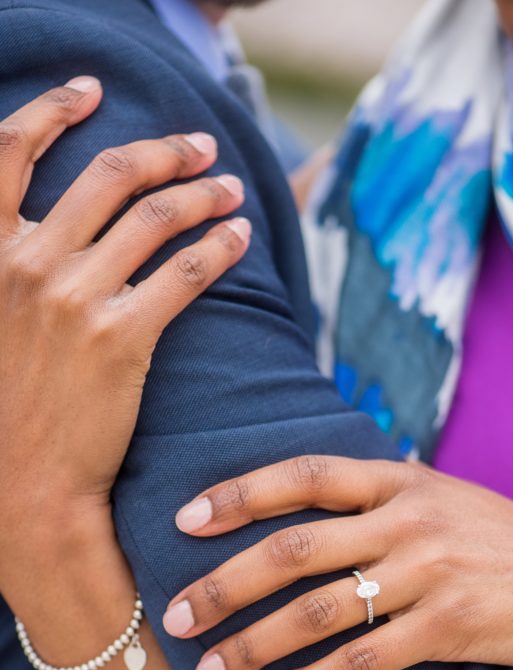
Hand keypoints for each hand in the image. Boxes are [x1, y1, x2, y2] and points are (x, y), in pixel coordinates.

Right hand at [0, 78, 250, 562]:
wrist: (24, 483)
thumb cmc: (9, 407)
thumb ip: (14, 265)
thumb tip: (61, 230)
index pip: (8, 152)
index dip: (53, 110)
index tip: (92, 91)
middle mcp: (26, 264)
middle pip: (107, 177)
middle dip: (163, 151)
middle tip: (201, 147)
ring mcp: (74, 300)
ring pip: (155, 218)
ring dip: (201, 193)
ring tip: (230, 190)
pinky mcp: (122, 339)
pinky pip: (183, 273)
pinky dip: (217, 248)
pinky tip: (238, 239)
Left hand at [162, 455, 512, 669]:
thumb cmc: (511, 540)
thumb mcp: (449, 496)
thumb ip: (384, 495)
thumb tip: (312, 501)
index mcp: (403, 481)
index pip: (305, 475)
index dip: (238, 494)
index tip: (183, 520)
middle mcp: (410, 520)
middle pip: (294, 548)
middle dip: (224, 584)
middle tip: (175, 617)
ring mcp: (432, 573)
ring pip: (319, 610)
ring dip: (256, 643)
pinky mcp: (453, 628)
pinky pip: (365, 660)